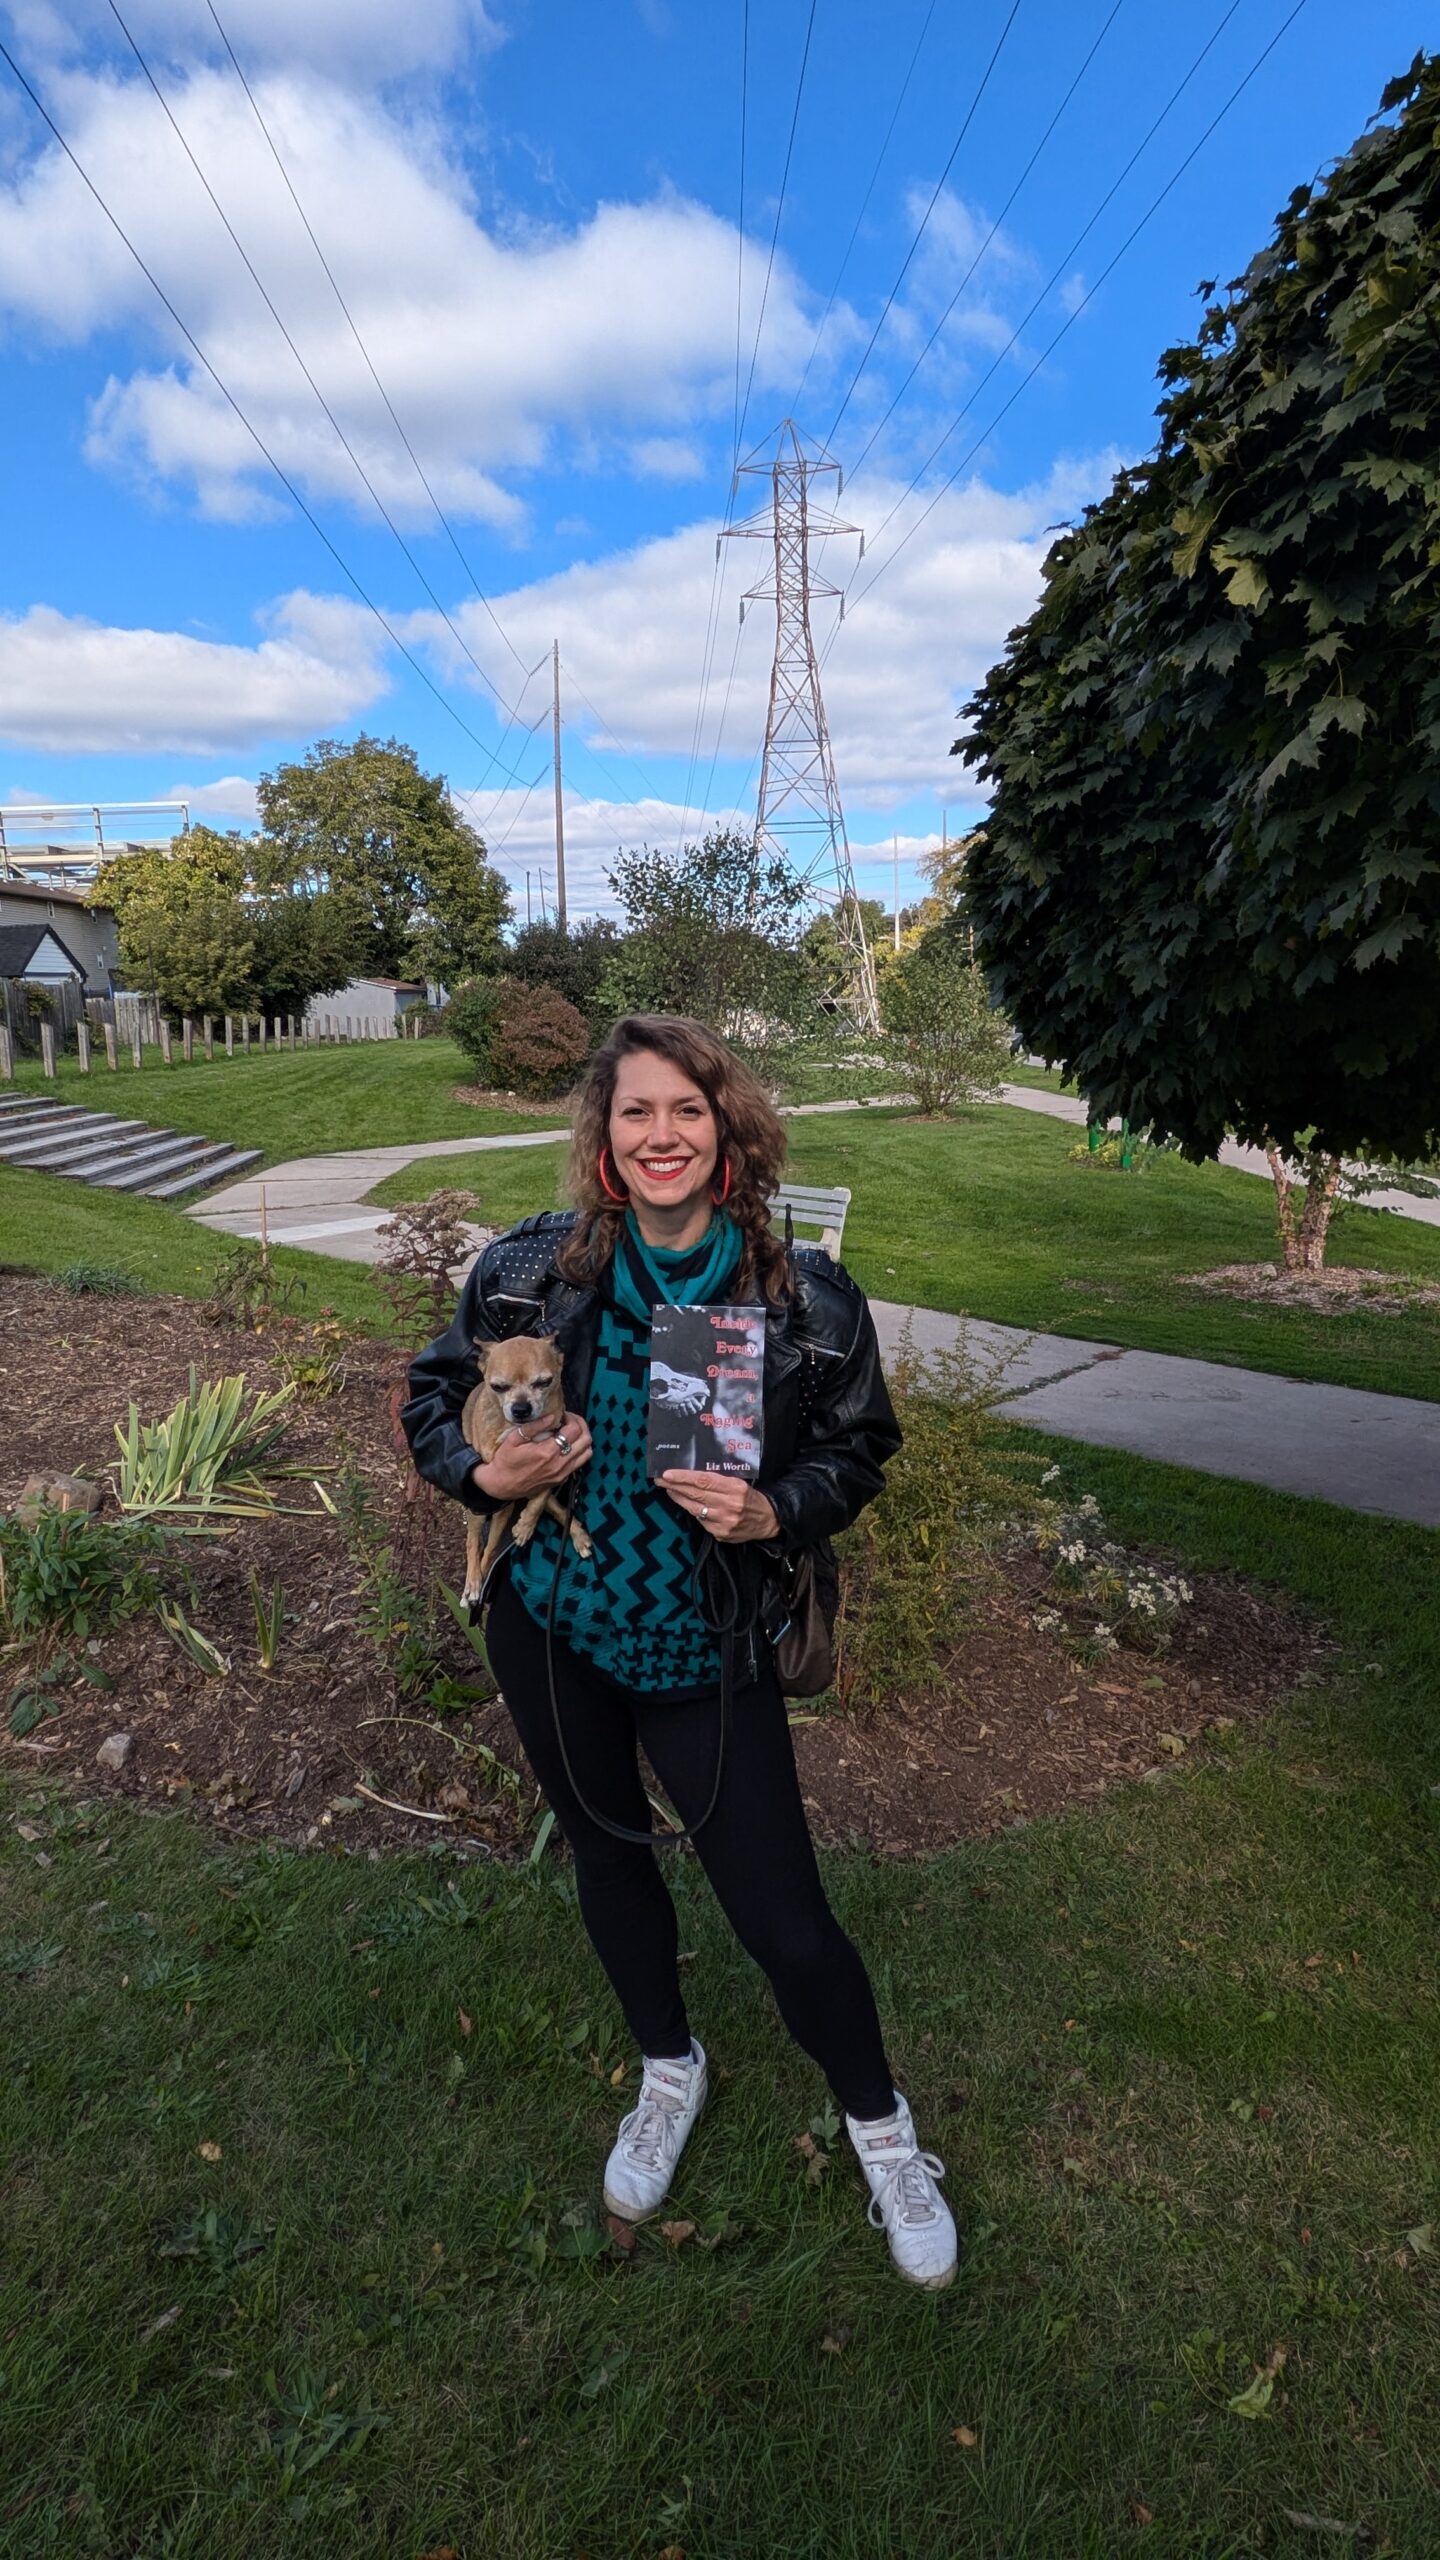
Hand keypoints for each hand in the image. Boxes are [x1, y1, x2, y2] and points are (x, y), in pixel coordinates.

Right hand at [471, 1412, 591, 1501]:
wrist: (501, 1486)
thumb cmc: (505, 1461)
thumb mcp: (514, 1439)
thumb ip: (534, 1426)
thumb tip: (552, 1416)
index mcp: (547, 1452)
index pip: (574, 1430)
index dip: (571, 1418)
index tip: (562, 1415)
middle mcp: (559, 1464)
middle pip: (586, 1440)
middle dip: (581, 1425)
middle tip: (569, 1421)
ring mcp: (562, 1474)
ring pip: (587, 1453)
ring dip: (583, 1439)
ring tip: (570, 1433)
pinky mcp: (561, 1480)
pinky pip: (579, 1463)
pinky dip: (578, 1452)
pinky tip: (565, 1446)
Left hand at [660, 1469, 777, 1543]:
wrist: (768, 1520)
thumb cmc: (750, 1497)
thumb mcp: (739, 1482)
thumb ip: (719, 1480)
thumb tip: (692, 1475)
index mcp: (734, 1488)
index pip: (703, 1481)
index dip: (683, 1477)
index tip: (668, 1474)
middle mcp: (728, 1505)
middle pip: (695, 1494)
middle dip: (675, 1486)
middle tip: (660, 1480)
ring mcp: (723, 1522)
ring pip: (694, 1509)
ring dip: (679, 1499)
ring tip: (669, 1490)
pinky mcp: (721, 1534)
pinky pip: (702, 1521)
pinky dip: (694, 1512)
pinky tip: (689, 1505)